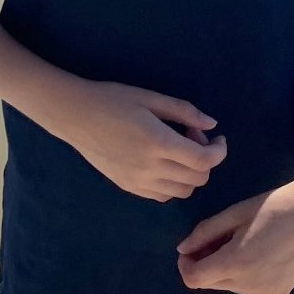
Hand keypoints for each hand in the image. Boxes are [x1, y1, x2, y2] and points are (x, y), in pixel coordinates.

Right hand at [48, 81, 226, 201]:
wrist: (75, 116)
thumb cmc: (112, 99)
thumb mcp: (149, 97)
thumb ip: (183, 111)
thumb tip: (211, 124)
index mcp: (157, 142)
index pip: (203, 160)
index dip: (218, 151)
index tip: (217, 138)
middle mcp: (151, 168)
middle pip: (197, 179)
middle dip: (205, 159)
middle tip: (191, 136)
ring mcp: (139, 182)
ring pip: (183, 191)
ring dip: (190, 173)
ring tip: (177, 150)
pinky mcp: (130, 188)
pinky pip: (164, 196)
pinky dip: (174, 183)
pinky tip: (163, 163)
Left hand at [176, 170, 293, 293]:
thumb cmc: (272, 205)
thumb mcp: (234, 214)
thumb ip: (205, 232)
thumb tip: (182, 249)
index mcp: (235, 263)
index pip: (194, 279)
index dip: (186, 264)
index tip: (190, 248)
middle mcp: (249, 286)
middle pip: (210, 283)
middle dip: (205, 264)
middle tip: (216, 239)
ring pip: (229, 286)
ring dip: (225, 269)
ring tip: (242, 243)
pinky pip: (248, 288)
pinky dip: (244, 275)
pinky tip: (259, 254)